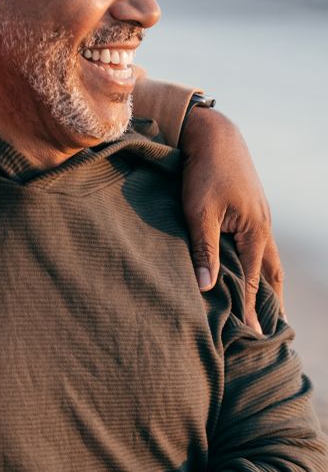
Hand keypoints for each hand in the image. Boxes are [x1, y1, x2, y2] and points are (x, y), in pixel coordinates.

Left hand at [180, 107, 284, 332]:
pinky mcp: (251, 210)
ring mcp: (260, 218)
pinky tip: (253, 269)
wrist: (214, 135)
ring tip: (270, 306)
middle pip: (271, 274)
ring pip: (268, 259)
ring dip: (269, 283)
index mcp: (254, 232)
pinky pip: (260, 245)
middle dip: (271, 302)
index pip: (253, 281)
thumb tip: (207, 287)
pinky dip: (260, 264)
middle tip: (273, 329)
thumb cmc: (203, 172)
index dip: (251, 309)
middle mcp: (263, 228)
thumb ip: (203, 250)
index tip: (251, 336)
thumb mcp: (199, 212)